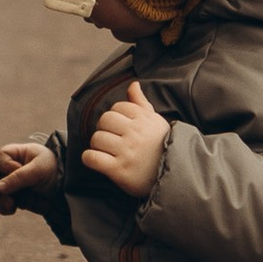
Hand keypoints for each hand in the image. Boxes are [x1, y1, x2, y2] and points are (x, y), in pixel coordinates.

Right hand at [0, 139, 63, 216]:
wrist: (67, 189)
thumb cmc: (54, 170)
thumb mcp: (39, 170)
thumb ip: (19, 177)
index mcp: (17, 154)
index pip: (1, 156)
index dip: (7, 165)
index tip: (19, 168)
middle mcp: (11, 168)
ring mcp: (12, 184)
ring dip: (0, 199)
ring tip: (11, 205)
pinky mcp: (15, 198)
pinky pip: (2, 204)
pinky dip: (4, 208)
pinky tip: (12, 210)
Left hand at [78, 82, 166, 198]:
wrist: (172, 177)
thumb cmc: (161, 147)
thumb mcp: (155, 122)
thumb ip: (141, 103)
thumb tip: (133, 84)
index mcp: (145, 120)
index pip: (118, 107)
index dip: (117, 117)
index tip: (122, 128)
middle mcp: (136, 134)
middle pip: (104, 120)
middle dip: (105, 129)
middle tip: (112, 139)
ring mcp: (127, 152)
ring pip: (96, 138)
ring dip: (98, 145)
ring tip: (107, 151)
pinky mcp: (119, 170)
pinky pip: (92, 157)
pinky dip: (89, 158)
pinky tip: (97, 160)